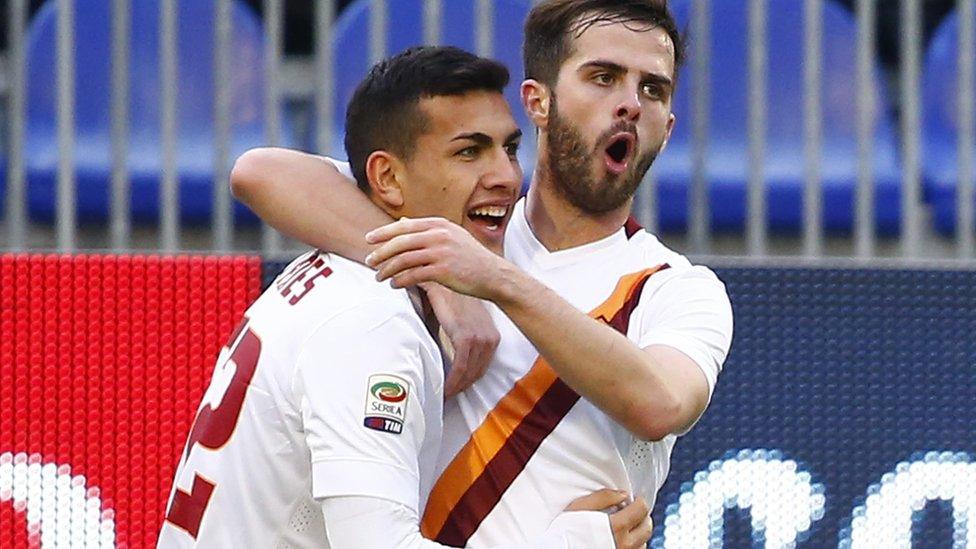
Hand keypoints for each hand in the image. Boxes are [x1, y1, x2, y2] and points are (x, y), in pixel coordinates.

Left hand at [364, 217, 506, 299]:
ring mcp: (441, 253)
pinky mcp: (443, 271)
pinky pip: (413, 275)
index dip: (383, 233)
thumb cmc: (469, 257)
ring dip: (387, 270)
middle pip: (400, 243)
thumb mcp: (451, 236)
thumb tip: (401, 222)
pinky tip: (394, 285)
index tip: (369, 240)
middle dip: (381, 253)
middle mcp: (439, 235)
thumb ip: (426, 230)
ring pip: (403, 260)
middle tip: (369, 262)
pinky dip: (400, 281)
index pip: (404, 226)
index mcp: (439, 224)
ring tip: (379, 277)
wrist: (492, 275)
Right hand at [423, 283, 499, 396]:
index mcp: (491, 336)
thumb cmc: (448, 300)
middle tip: (446, 399)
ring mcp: (479, 338)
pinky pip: (460, 367)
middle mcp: (489, 338)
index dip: (469, 382)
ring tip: (443, 396)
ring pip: (469, 373)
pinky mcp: (465, 337)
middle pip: (477, 373)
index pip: (482, 368)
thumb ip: (457, 341)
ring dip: (456, 387)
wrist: (443, 280)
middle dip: (462, 388)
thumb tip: (448, 360)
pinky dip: (452, 381)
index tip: (456, 392)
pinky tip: (444, 390)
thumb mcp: (458, 323)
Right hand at [565, 490, 651, 548]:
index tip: (634, 499)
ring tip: (627, 527)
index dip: (639, 501)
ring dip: (639, 532)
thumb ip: (603, 497)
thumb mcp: (579, 507)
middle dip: (643, 516)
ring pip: (643, 543)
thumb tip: (622, 495)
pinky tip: (622, 540)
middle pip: (647, 527)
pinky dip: (634, 545)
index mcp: (616, 527)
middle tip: (634, 510)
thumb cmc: (565, 533)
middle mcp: (624, 544)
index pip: (641, 510)